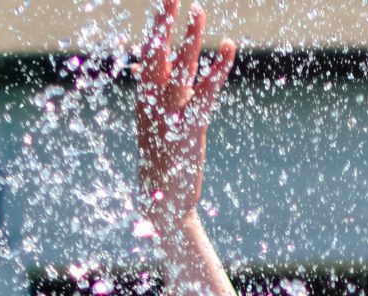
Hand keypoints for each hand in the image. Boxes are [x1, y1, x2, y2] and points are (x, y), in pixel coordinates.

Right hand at [136, 0, 236, 230]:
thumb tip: (138, 65)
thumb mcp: (151, 122)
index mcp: (143, 99)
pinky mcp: (189, 128)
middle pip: (156, 54)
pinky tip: (228, 48)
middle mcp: (152, 104)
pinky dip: (219, 68)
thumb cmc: (160, 160)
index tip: (165, 2)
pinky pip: (205, 92)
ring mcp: (169, 116)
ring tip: (200, 12)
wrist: (161, 203)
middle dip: (164, 22)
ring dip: (191, 39)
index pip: (147, 55)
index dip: (157, 28)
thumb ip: (150, 90)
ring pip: (180, 69)